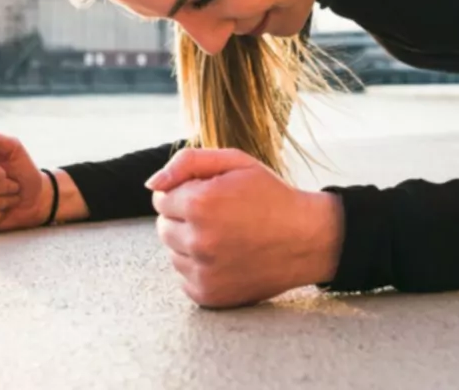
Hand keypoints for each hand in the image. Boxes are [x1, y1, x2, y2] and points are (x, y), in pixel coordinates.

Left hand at [147, 148, 344, 308]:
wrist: (308, 240)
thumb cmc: (271, 196)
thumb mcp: (236, 163)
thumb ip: (188, 163)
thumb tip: (150, 184)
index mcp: (201, 204)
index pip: (161, 198)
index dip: (188, 193)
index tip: (214, 196)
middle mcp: (198, 240)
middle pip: (163, 227)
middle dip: (185, 219)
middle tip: (221, 217)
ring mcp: (203, 271)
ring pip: (172, 253)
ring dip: (191, 244)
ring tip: (226, 237)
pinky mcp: (208, 295)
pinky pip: (184, 278)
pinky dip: (199, 268)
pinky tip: (227, 258)